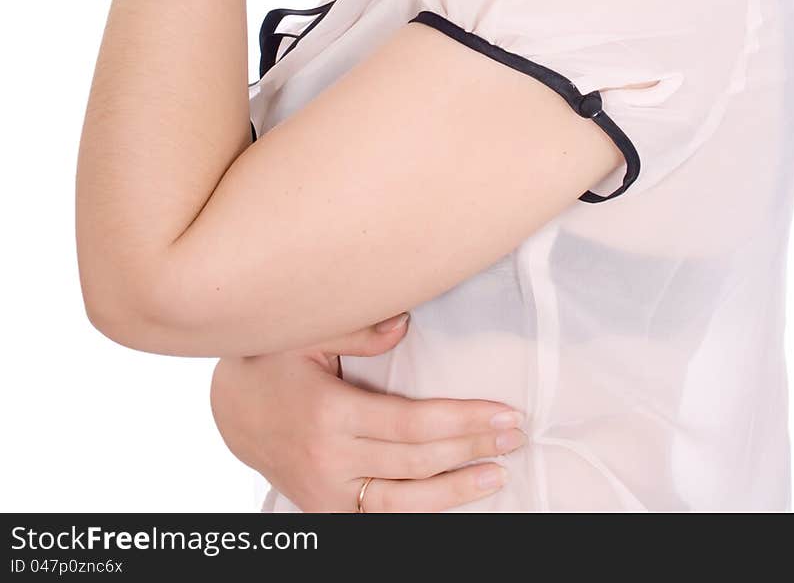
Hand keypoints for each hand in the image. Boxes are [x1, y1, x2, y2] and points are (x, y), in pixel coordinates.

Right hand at [210, 316, 527, 512]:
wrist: (230, 409)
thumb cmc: (273, 361)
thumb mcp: (307, 332)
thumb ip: (357, 328)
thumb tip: (405, 323)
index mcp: (328, 413)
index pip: (411, 425)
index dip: (462, 422)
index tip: (503, 413)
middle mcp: (328, 461)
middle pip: (416, 463)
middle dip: (472, 449)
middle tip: (515, 435)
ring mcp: (325, 494)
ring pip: (403, 503)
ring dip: (456, 491)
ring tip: (498, 474)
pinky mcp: (325, 511)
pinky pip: (380, 518)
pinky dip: (421, 511)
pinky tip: (453, 498)